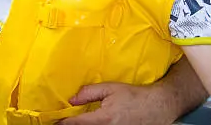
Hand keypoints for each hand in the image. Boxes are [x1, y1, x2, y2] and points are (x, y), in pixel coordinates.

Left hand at [59, 82, 176, 124]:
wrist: (156, 106)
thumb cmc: (134, 96)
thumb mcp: (111, 88)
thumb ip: (90, 93)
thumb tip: (72, 99)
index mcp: (103, 119)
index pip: (76, 124)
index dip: (63, 123)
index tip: (54, 121)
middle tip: (64, 121)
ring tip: (77, 121)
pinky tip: (91, 122)